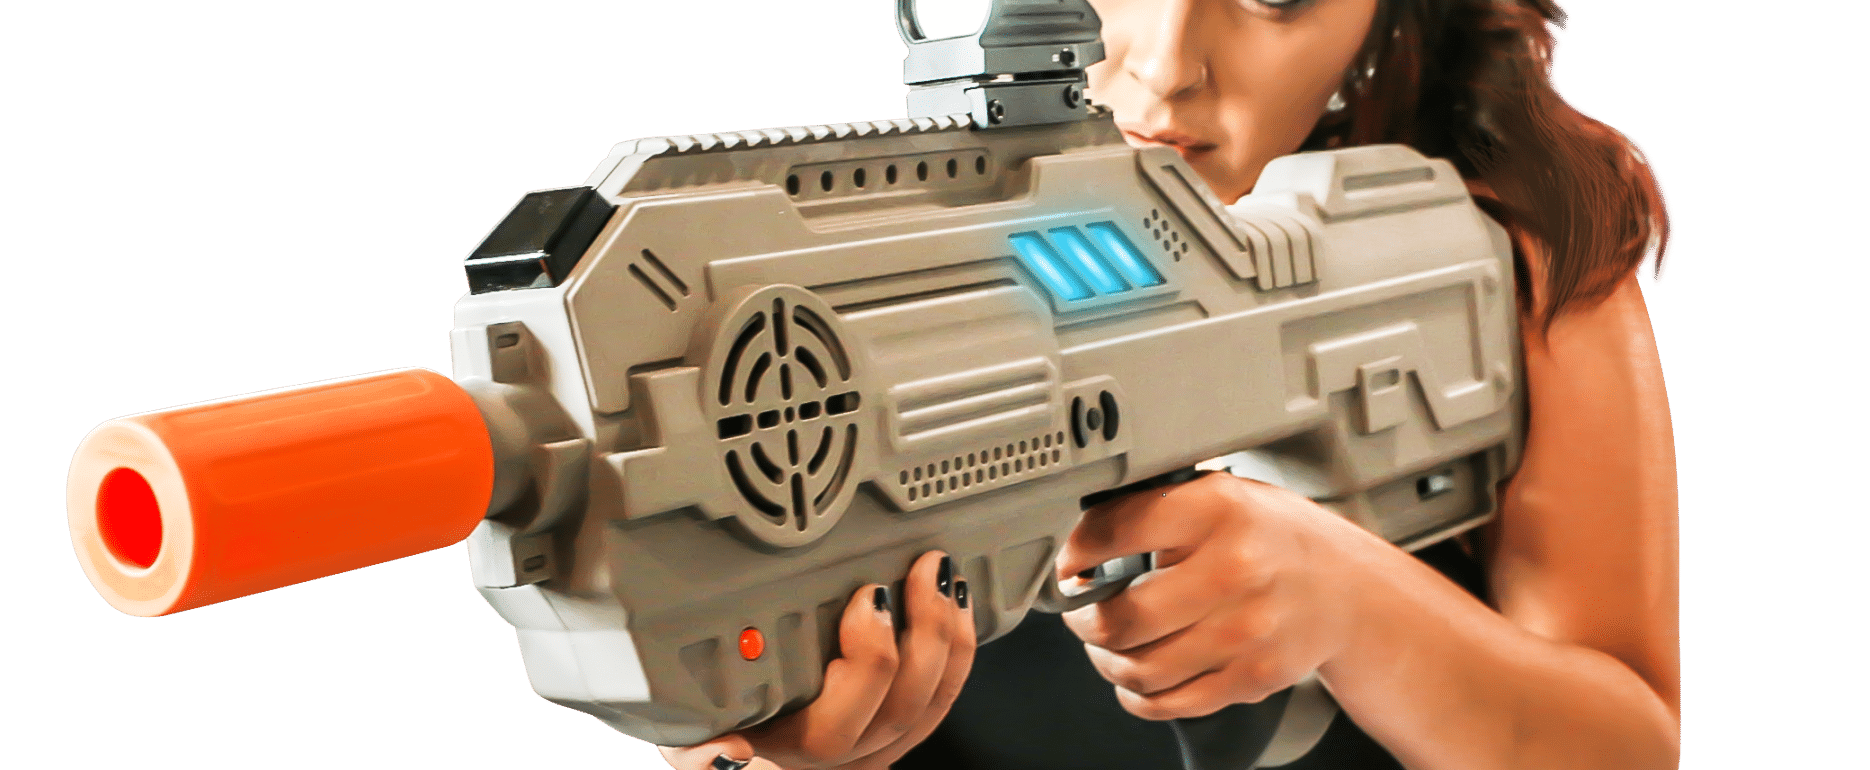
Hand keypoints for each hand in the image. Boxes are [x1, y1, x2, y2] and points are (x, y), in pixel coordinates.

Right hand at [659, 551, 975, 769]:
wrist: (744, 748)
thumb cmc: (712, 725)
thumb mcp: (684, 737)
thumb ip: (696, 750)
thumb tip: (729, 753)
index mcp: (789, 752)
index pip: (836, 728)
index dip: (867, 666)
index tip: (869, 600)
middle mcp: (840, 758)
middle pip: (897, 712)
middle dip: (919, 636)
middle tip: (919, 569)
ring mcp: (874, 747)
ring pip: (929, 708)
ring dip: (946, 640)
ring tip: (942, 579)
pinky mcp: (896, 729)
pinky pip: (940, 701)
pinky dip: (956, 654)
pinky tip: (957, 608)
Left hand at [1055, 472, 1376, 719]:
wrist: (1350, 590)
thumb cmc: (1276, 538)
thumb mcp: (1226, 494)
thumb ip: (1161, 508)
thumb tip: (1082, 535)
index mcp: (1219, 509)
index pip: (1117, 531)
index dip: (1076, 553)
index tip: (1068, 565)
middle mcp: (1234, 568)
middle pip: (1123, 618)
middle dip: (1084, 622)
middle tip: (1081, 615)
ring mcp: (1246, 629)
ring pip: (1141, 668)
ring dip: (1107, 662)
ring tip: (1106, 648)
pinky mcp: (1254, 676)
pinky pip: (1171, 702)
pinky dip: (1138, 696)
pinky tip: (1135, 678)